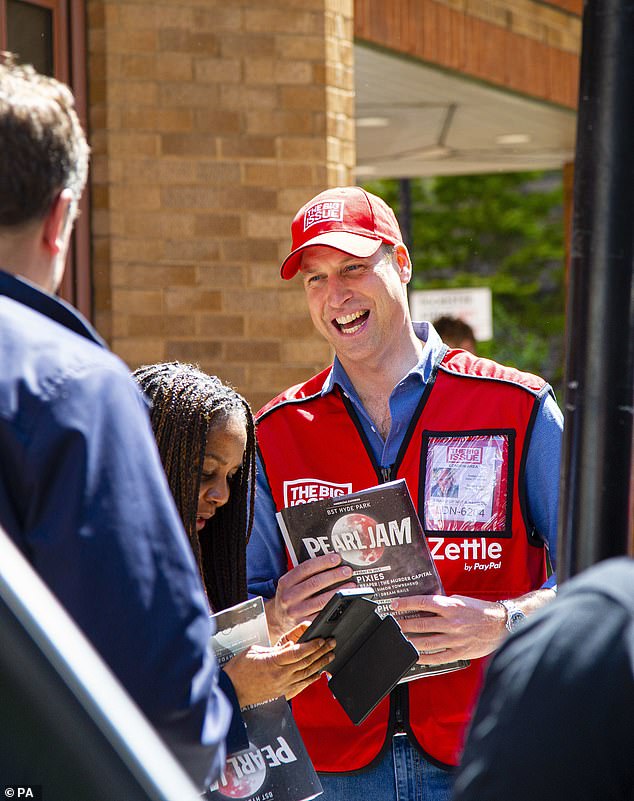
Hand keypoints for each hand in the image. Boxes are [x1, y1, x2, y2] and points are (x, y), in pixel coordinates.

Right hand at [223, 622, 334, 705]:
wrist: (231, 691)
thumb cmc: (239, 669)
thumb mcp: (255, 651)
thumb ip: (275, 649)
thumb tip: (291, 646)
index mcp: (273, 662)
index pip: (298, 652)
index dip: (312, 645)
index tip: (321, 639)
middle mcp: (280, 675)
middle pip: (306, 662)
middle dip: (321, 651)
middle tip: (332, 643)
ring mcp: (283, 686)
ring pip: (307, 674)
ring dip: (320, 664)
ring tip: (330, 655)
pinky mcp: (282, 693)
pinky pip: (302, 686)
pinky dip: (312, 679)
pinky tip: (319, 673)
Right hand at [266, 553, 355, 640]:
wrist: (277, 620)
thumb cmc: (289, 597)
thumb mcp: (290, 584)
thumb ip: (304, 574)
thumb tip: (330, 562)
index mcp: (285, 583)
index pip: (305, 568)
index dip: (323, 562)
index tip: (336, 558)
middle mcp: (288, 597)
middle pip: (315, 583)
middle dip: (334, 575)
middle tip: (347, 571)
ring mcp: (296, 612)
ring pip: (321, 600)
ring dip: (339, 591)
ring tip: (350, 585)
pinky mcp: (304, 625)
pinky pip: (323, 615)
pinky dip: (335, 607)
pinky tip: (344, 602)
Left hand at [391, 594, 505, 662]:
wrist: (501, 625)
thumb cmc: (481, 611)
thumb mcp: (461, 601)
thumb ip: (444, 604)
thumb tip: (426, 606)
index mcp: (451, 607)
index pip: (423, 602)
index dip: (406, 603)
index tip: (394, 604)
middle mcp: (451, 622)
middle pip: (421, 624)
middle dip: (404, 624)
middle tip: (393, 624)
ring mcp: (455, 638)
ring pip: (427, 642)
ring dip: (411, 641)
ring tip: (401, 640)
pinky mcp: (459, 652)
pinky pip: (439, 657)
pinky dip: (425, 658)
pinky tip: (416, 656)